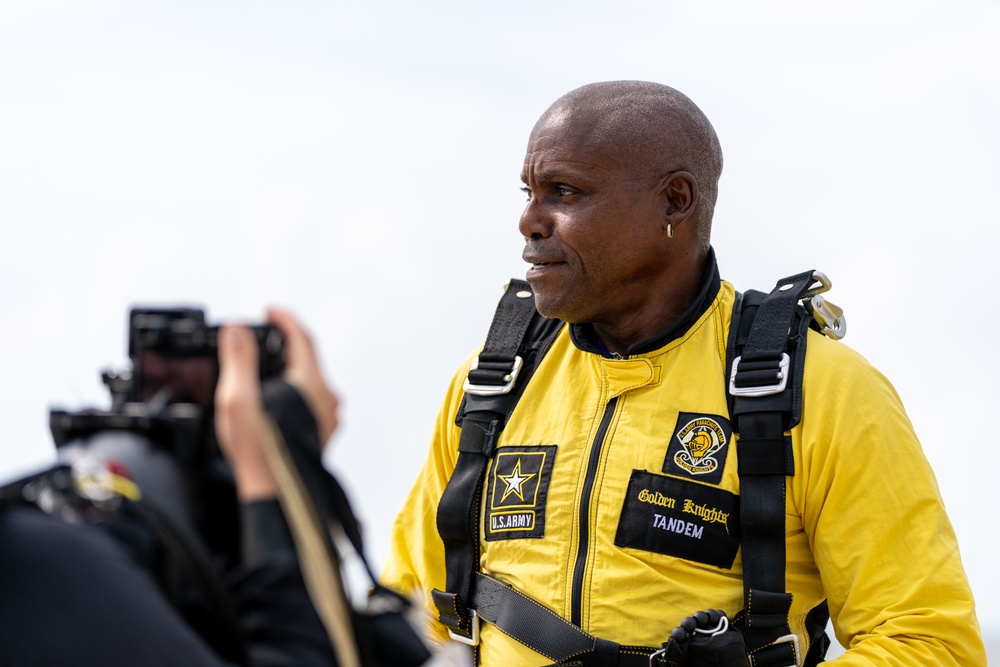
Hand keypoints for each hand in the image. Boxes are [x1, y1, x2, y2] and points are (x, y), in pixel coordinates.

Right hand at [215, 310, 339, 500]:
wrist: (278, 494)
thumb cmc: (259, 451)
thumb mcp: (238, 397)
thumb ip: (239, 359)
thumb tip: (237, 330)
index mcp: (311, 383)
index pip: (302, 337)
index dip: (284, 319)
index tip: (269, 310)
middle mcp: (327, 397)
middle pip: (308, 357)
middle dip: (286, 342)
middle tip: (264, 335)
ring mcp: (328, 416)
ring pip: (312, 379)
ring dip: (291, 366)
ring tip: (267, 364)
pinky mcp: (324, 431)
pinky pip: (312, 398)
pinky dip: (295, 387)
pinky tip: (278, 396)